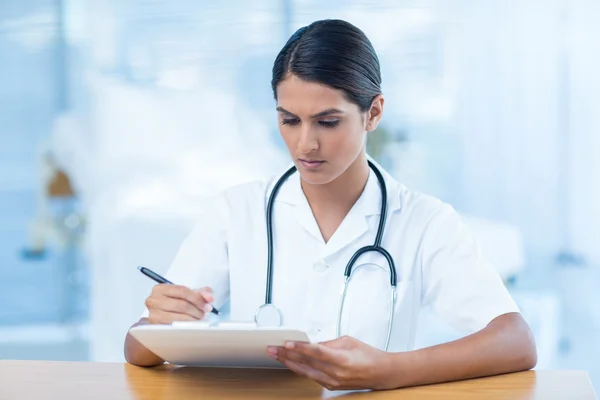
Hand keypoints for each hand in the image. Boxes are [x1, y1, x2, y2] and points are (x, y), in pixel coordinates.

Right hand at [145, 284, 213, 323]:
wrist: (166, 316)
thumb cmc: (177, 304)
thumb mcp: (189, 295)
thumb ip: (202, 293)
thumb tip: (210, 297)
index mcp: (160, 289)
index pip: (182, 291)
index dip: (198, 298)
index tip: (207, 305)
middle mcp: (153, 301)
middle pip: (181, 305)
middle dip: (197, 310)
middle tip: (205, 314)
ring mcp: (153, 315)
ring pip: (178, 318)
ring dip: (193, 320)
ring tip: (199, 320)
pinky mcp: (155, 328)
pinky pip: (174, 328)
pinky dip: (186, 327)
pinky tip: (192, 326)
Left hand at [267, 335, 392, 390]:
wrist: (381, 373)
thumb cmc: (368, 355)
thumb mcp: (348, 341)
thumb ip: (328, 343)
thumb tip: (311, 343)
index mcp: (341, 359)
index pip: (316, 352)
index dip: (300, 347)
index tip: (287, 343)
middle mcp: (335, 373)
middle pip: (306, 363)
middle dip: (287, 355)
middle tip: (272, 348)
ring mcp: (332, 382)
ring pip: (305, 372)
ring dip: (289, 363)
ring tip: (276, 355)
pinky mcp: (330, 386)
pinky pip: (311, 377)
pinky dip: (299, 369)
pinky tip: (290, 363)